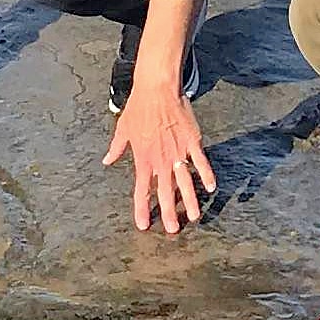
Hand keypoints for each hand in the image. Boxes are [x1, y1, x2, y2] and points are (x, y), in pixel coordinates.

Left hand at [104, 85, 216, 235]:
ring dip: (190, 201)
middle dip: (169, 213)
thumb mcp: (123, 129)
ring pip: (185, 182)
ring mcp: (178, 152)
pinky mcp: (192, 141)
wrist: (157, 89)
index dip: (142, 209)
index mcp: (143, 159)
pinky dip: (206, 175)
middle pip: (165, 192)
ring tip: (194, 216)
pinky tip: (211, 188)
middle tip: (173, 229)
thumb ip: (116, 148)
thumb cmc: (138, 108)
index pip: (142, 190)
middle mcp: (161, 160)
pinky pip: (201, 162)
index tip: (143, 225)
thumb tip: (107, 160)